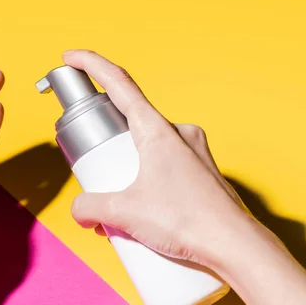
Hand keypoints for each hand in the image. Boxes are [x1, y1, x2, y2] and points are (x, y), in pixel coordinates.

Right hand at [64, 50, 276, 268]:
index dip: (90, 65)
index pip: (118, 84)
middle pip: (129, 121)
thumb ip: (90, 207)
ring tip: (118, 208)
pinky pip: (164, 166)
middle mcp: (177, 133)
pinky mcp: (200, 172)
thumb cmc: (187, 221)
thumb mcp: (124, 213)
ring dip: (125, 171)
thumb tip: (80, 210)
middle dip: (104, 143)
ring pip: (146, 149)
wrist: (235, 246)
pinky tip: (142, 217)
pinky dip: (145, 183)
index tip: (70, 58)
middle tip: (92, 169)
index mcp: (156, 130)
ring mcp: (192, 152)